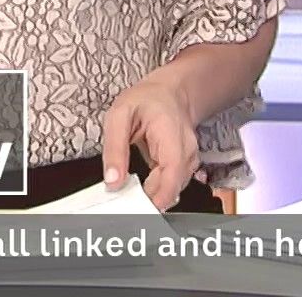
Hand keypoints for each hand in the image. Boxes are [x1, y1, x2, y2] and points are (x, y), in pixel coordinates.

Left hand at [100, 73, 200, 210]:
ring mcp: (189, 160)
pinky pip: (171, 185)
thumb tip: (112, 181)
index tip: (135, 208)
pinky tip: (141, 188)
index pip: (172, 174)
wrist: (169, 92)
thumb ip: (114, 148)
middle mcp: (186, 150)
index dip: (157, 197)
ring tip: (130, 194)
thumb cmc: (146, 100)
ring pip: (173, 190)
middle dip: (149, 200)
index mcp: (172, 135)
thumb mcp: (120, 115)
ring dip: (152, 196)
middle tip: (124, 204)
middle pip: (173, 187)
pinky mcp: (184, 167)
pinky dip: (156, 191)